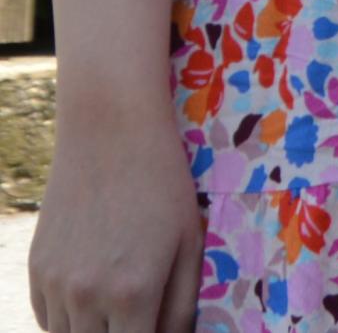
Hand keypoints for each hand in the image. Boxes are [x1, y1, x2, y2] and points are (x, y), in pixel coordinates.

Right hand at [34, 96, 203, 331]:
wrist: (111, 135)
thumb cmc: (164, 186)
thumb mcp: (190, 244)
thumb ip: (182, 306)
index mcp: (133, 293)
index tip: (155, 327)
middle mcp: (86, 296)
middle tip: (139, 316)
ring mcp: (56, 285)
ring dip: (94, 332)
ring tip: (120, 309)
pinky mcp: (37, 270)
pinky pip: (47, 319)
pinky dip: (68, 321)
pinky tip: (94, 300)